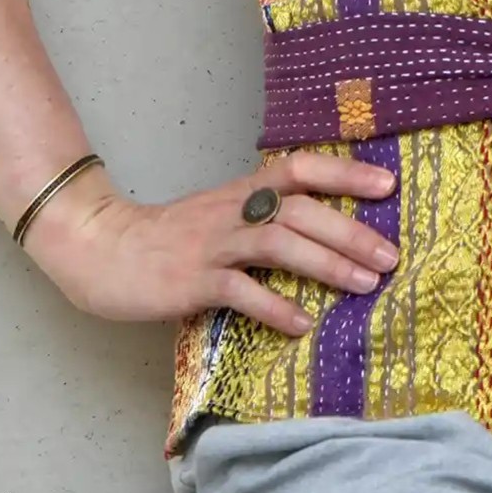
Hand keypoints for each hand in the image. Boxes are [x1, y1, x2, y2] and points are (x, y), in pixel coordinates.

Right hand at [22, 150, 400, 329]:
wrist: (100, 247)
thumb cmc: (168, 237)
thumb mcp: (221, 214)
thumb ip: (263, 217)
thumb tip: (325, 232)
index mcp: (242, 191)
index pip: (300, 168)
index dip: (345, 173)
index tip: (388, 183)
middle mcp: (232, 211)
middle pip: (300, 210)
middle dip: (350, 231)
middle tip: (390, 257)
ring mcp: (212, 245)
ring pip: (277, 244)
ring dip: (326, 263)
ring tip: (364, 285)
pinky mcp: (191, 281)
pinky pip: (239, 291)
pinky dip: (274, 307)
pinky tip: (302, 324)